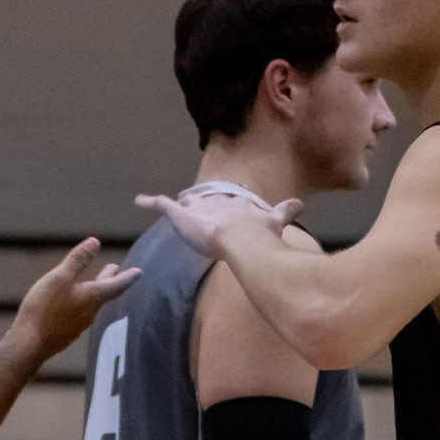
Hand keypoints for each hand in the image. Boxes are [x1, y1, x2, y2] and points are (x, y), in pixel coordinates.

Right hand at [10, 238, 140, 357]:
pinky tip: (74, 305)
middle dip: (112, 280)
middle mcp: (89, 312)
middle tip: (118, 270)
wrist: (29, 345)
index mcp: (92, 297)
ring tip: (96, 284)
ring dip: (98, 291)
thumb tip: (95, 242)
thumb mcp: (60, 278)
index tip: (139, 272)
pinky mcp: (66, 333)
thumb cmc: (44, 309)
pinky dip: (83, 303)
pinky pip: (80, 314)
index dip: (128, 276)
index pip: (116, 284)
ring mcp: (78, 325)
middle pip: (105, 293)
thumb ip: (78, 261)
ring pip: (93, 304)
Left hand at [134, 191, 301, 257]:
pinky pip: (163, 205)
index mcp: (238, 204)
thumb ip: (285, 212)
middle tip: (195, 204)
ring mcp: (198, 207)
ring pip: (186, 202)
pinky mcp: (181, 214)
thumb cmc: (260, 234)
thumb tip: (299, 204)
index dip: (224, 204)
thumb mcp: (275, 222)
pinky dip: (150, 201)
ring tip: (173, 204)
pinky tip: (140, 200)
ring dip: (180, 204)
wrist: (244, 239)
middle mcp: (217, 201)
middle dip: (201, 202)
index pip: (229, 201)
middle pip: (206, 200)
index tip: (223, 205)